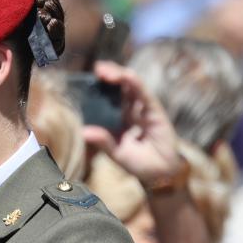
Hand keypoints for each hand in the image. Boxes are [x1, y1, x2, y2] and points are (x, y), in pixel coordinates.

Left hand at [82, 62, 186, 186]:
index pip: (111, 95)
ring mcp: (144, 108)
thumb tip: (83, 132)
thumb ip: (103, 140)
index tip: (88, 77)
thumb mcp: (115, 152)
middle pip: (121, 85)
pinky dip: (136, 84)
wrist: (159, 174)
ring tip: (104, 70)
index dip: (102, 85)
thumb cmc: (137, 162)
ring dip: (119, 74)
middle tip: (97, 69)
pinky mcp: (155, 111)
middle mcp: (133, 109)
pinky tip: (127, 77)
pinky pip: (145, 94)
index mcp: (121, 116)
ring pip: (132, 85)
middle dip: (109, 74)